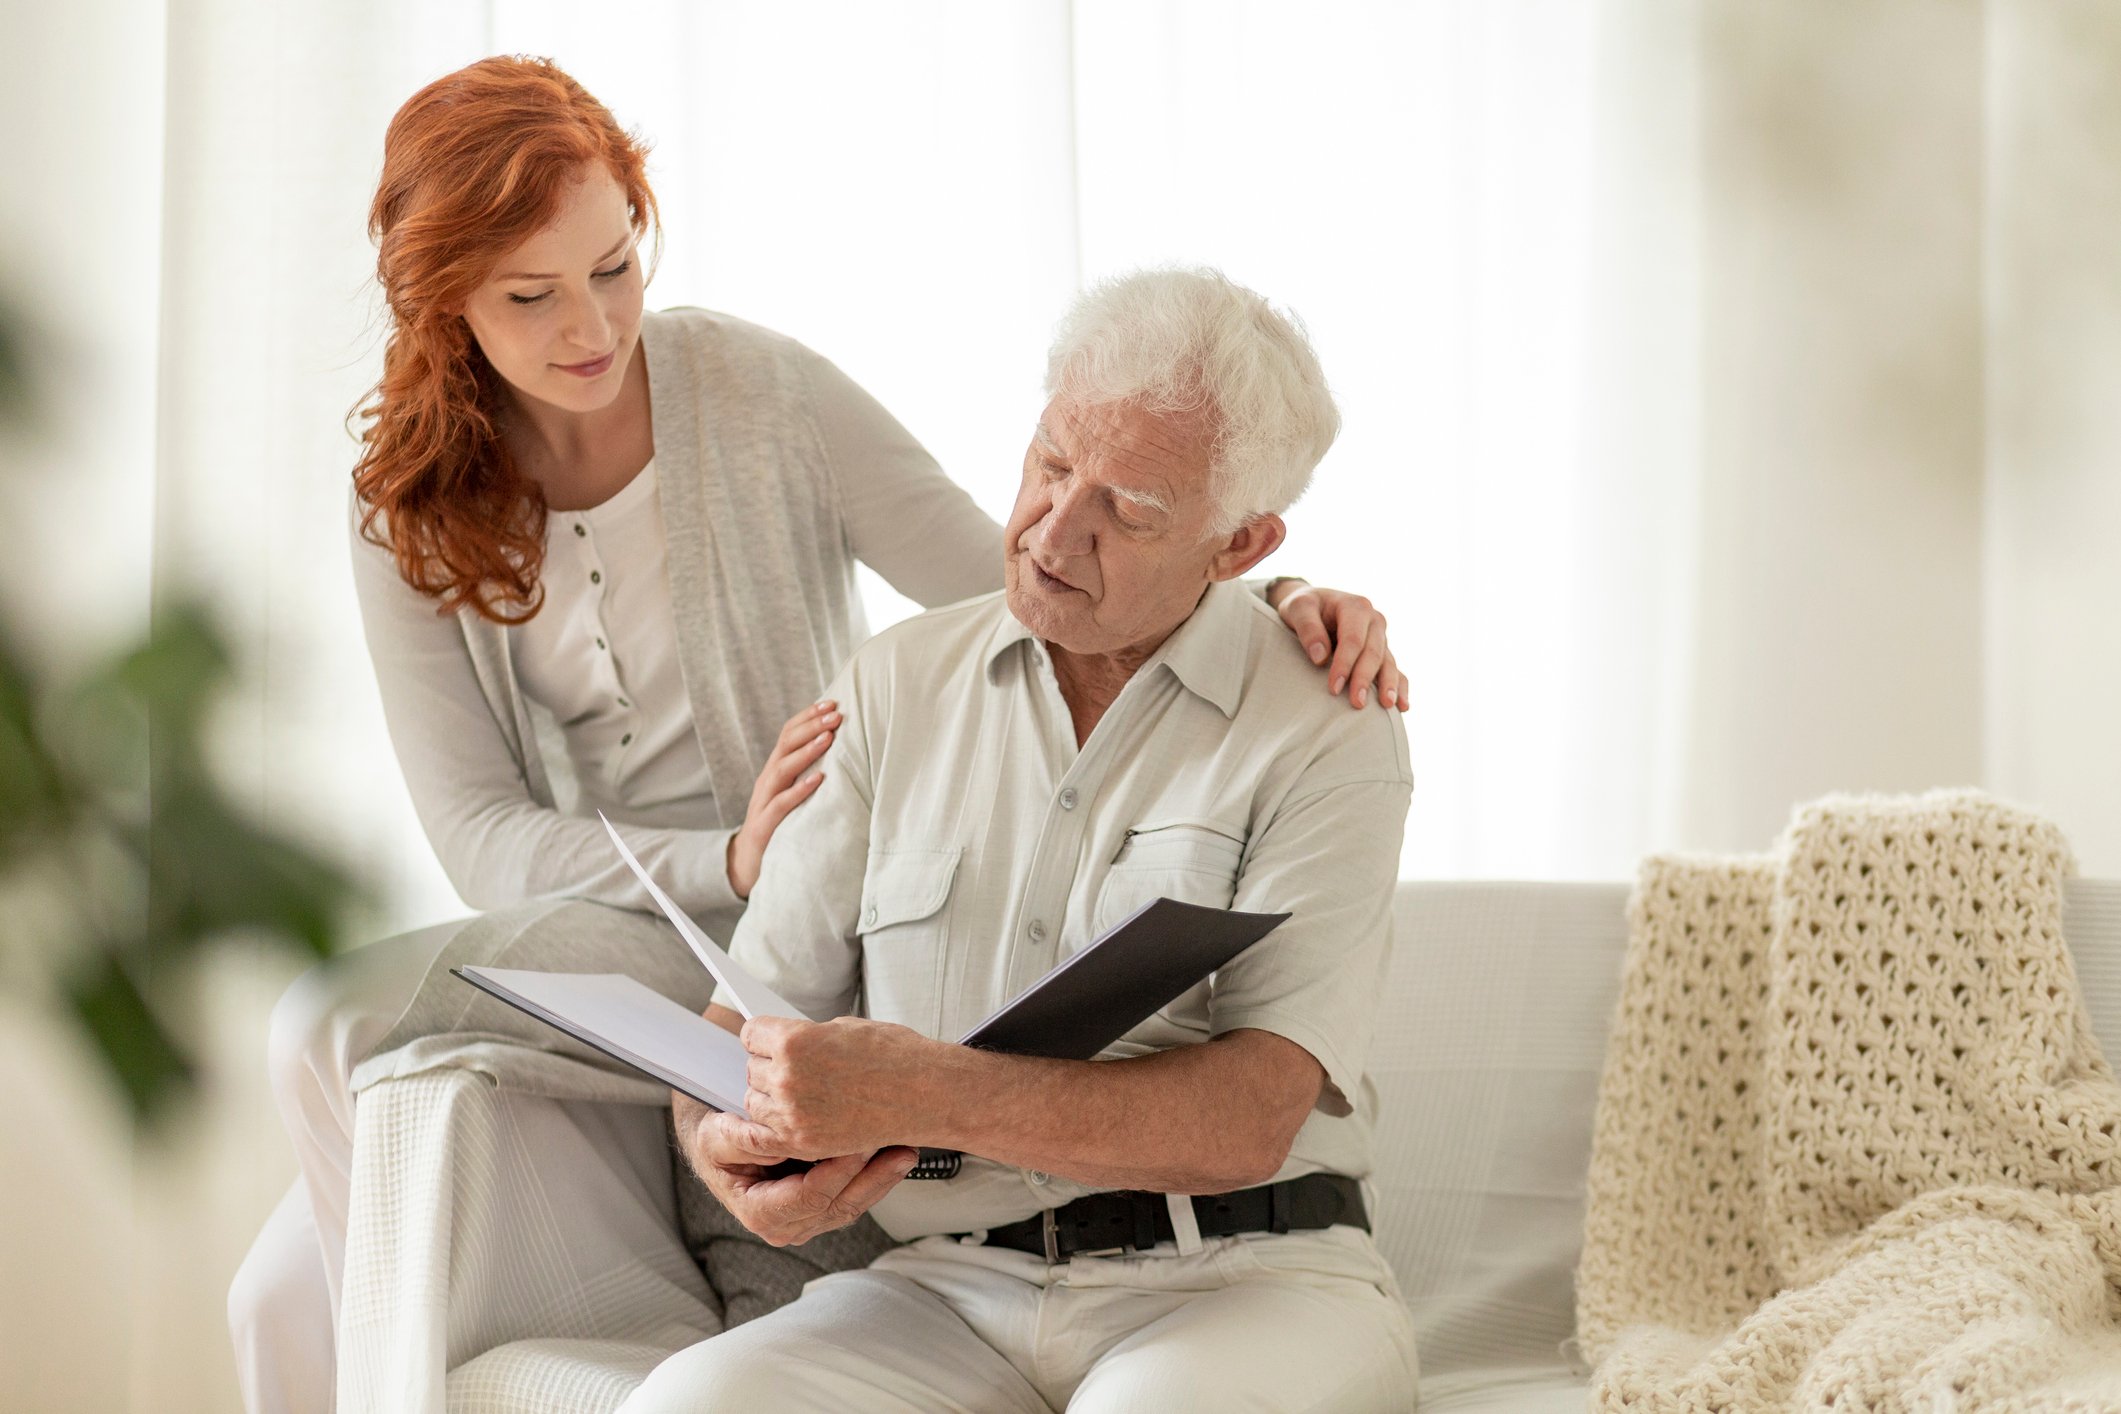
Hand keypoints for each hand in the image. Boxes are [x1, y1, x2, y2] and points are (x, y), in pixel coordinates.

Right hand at [673, 1092, 916, 1245]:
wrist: (721, 1143)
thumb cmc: (717, 1138)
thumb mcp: (717, 1135)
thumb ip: (743, 1139)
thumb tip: (774, 1137)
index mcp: (761, 1213)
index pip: (810, 1196)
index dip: (839, 1171)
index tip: (861, 1142)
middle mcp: (787, 1226)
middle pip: (840, 1206)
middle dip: (874, 1177)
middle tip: (900, 1147)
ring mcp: (808, 1221)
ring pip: (853, 1204)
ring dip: (883, 1178)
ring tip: (907, 1149)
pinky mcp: (824, 1207)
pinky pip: (855, 1196)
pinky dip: (877, 1176)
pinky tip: (895, 1154)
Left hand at [725, 1014, 942, 1160]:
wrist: (927, 1092)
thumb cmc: (894, 1055)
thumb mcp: (843, 1028)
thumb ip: (806, 1038)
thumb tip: (784, 1046)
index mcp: (794, 1040)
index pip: (751, 1034)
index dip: (763, 1036)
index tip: (769, 1041)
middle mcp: (787, 1077)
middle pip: (752, 1069)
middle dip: (769, 1067)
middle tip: (796, 1070)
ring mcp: (793, 1114)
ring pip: (755, 1103)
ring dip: (770, 1099)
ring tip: (799, 1095)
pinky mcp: (804, 1143)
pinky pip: (761, 1139)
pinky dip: (763, 1132)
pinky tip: (775, 1123)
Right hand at [726, 701, 838, 897]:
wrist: (749, 863)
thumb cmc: (781, 824)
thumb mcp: (793, 793)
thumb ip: (809, 772)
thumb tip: (841, 751)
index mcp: (776, 769)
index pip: (788, 734)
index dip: (808, 716)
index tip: (832, 703)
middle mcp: (768, 780)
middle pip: (785, 744)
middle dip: (811, 726)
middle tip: (837, 714)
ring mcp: (763, 802)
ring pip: (782, 769)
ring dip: (806, 751)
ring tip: (829, 738)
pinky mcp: (765, 825)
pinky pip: (781, 804)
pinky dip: (799, 790)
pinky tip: (818, 780)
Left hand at [1270, 581, 1407, 711]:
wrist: (1314, 606)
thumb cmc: (1305, 607)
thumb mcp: (1298, 607)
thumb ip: (1307, 628)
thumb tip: (1320, 657)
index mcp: (1356, 607)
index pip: (1353, 639)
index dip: (1345, 664)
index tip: (1333, 688)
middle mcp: (1374, 621)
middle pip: (1373, 653)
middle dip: (1365, 679)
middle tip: (1357, 703)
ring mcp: (1381, 638)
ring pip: (1388, 662)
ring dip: (1388, 685)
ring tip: (1387, 706)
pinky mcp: (1382, 652)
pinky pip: (1396, 670)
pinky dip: (1401, 687)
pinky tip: (1403, 706)